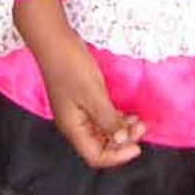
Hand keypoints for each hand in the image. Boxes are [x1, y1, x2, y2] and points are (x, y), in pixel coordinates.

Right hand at [15, 0, 143, 169]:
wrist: (54, 39)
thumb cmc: (71, 66)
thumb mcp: (93, 93)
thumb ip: (108, 119)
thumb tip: (123, 140)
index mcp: (73, 128)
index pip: (96, 156)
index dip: (117, 156)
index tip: (137, 145)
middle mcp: (74, 124)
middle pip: (99, 145)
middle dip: (122, 140)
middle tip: (140, 126)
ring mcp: (77, 111)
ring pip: (101, 131)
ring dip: (120, 128)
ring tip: (137, 119)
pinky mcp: (81, 99)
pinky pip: (100, 117)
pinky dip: (114, 117)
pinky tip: (125, 111)